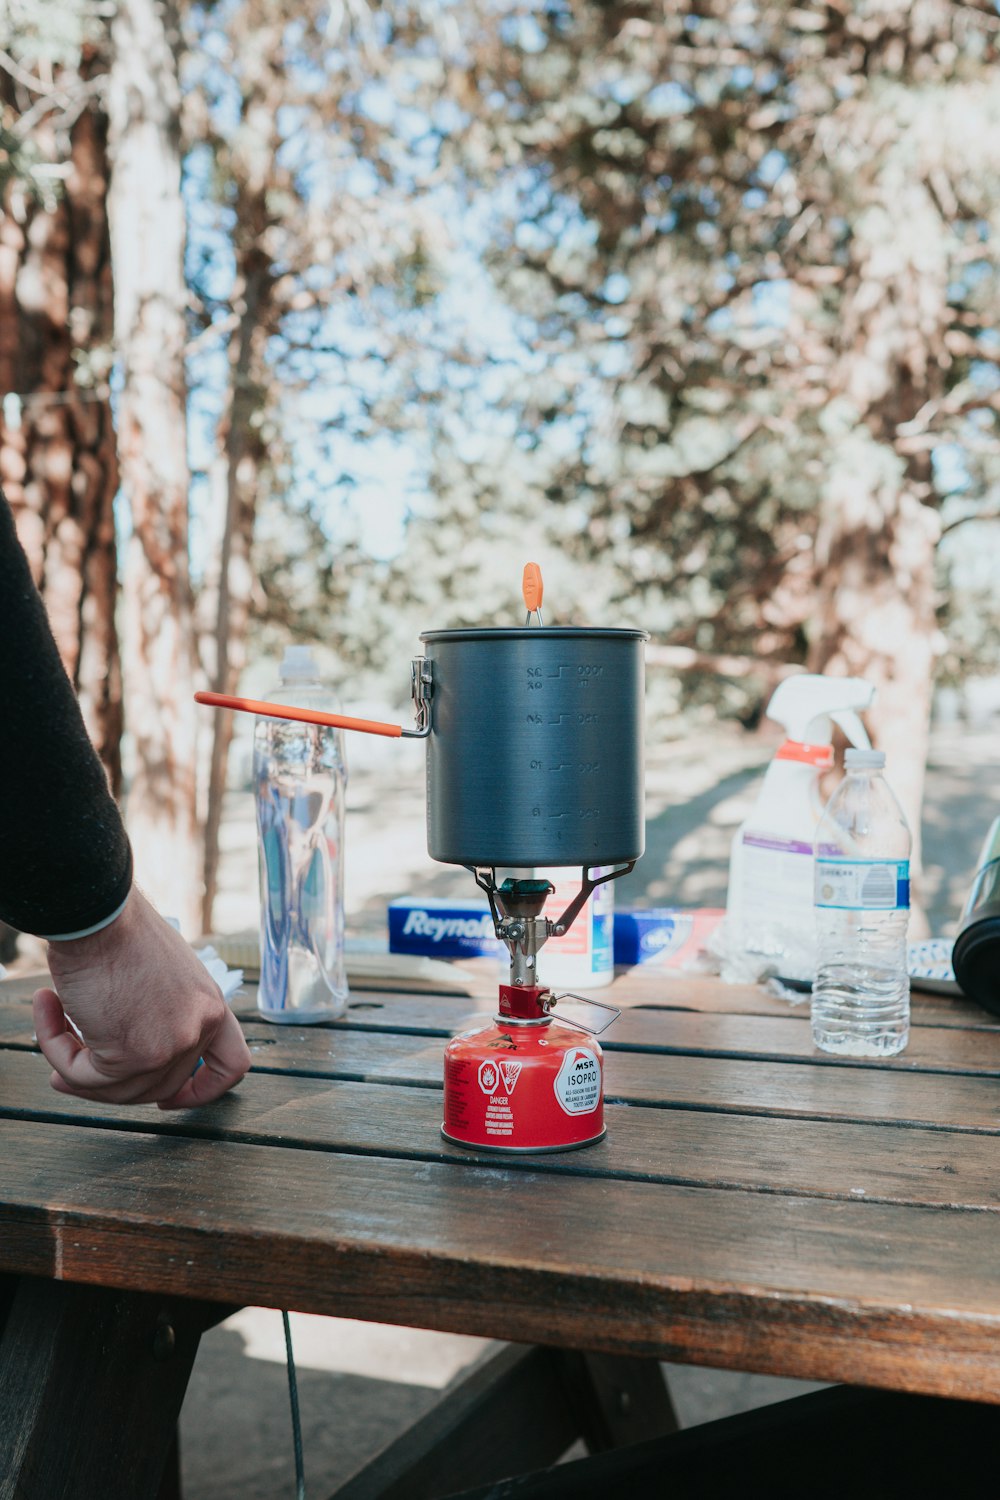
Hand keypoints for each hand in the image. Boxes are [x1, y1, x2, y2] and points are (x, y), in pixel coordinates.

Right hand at [33, 886, 251, 1108]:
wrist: (100, 911)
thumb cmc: (121, 932)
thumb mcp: (163, 976)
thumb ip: (159, 1016)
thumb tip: (118, 1063)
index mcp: (211, 1007)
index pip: (232, 1066)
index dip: (203, 1091)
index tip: (171, 1102)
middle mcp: (197, 1029)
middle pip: (157, 1086)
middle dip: (109, 1083)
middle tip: (68, 1069)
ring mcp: (169, 1046)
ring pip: (116, 1090)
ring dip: (73, 1064)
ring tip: (51, 1022)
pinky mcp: (132, 1055)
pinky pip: (83, 1076)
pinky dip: (56, 1047)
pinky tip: (46, 1005)